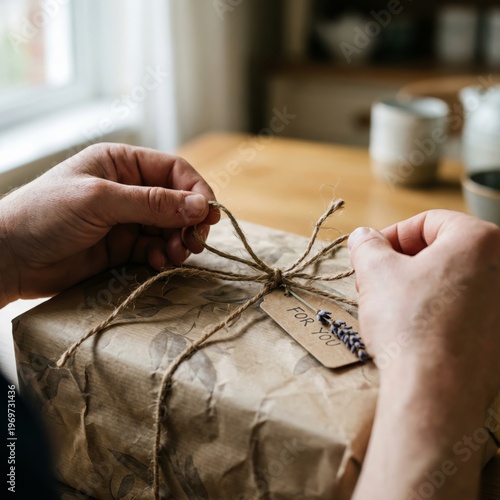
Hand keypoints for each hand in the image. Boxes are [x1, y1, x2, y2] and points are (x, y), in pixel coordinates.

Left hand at [0, 143, 219, 304]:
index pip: (174, 171)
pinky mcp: (123, 247)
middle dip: (189, 221)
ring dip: (178, 241)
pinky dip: (162, 256)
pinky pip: (155, 249)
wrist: (9, 257)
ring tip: (176, 255)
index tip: (208, 214)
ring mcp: (126, 220)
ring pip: (169, 228)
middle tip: (194, 242)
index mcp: (122, 163)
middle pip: (177, 202)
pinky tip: (158, 263)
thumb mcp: (100, 200)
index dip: (196, 191)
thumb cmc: (46, 214)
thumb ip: (152, 203)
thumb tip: (200, 206)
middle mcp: (128, 189)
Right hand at [348, 210, 499, 499]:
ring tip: (391, 308)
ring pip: (454, 281)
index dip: (392, 236)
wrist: (436, 392)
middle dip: (404, 264)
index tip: (372, 256)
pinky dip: (439, 310)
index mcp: (480, 240)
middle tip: (376, 282)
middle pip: (444, 251)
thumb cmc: (409, 324)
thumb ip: (367, 244)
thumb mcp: (375, 272)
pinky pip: (466, 309)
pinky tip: (415, 330)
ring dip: (419, 286)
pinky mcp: (499, 336)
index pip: (429, 222)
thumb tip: (364, 236)